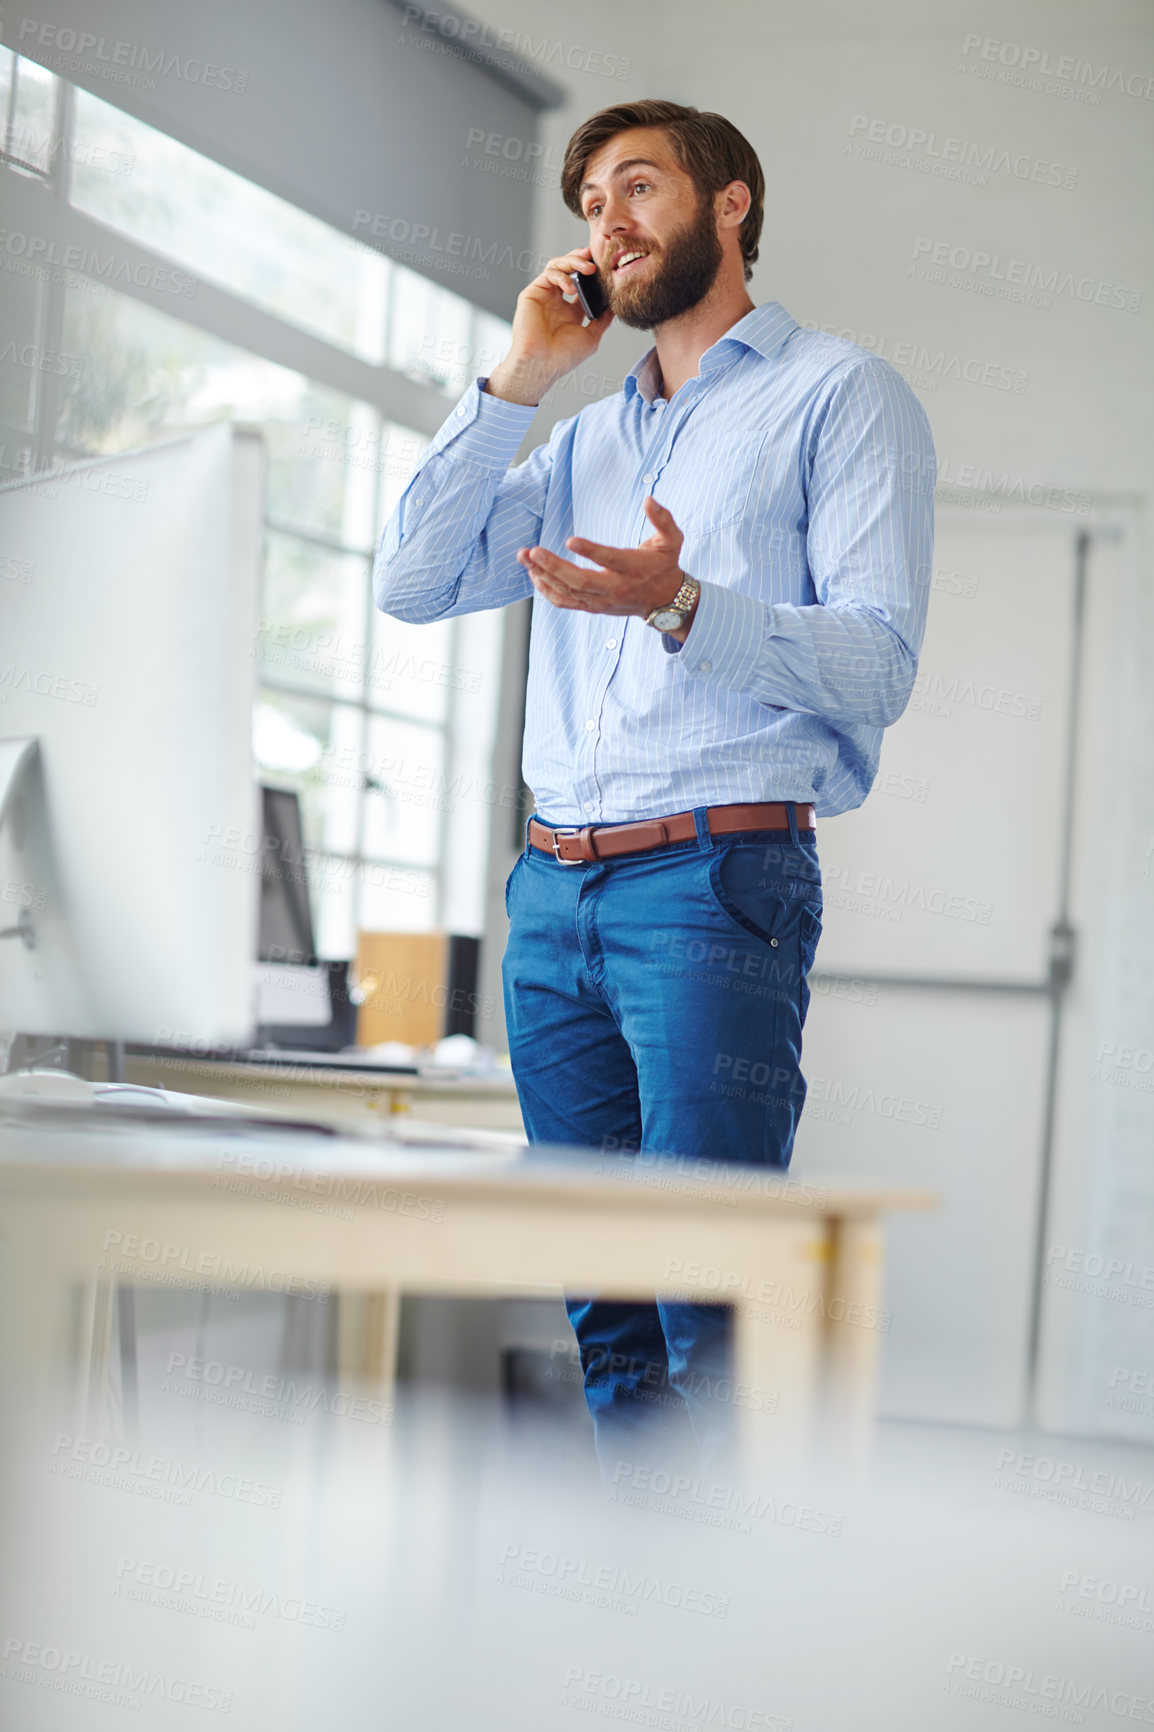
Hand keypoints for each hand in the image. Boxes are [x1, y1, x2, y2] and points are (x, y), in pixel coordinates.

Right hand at [487, 247, 613, 404]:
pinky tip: (571, 288)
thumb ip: (602, 320)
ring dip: (574, 262)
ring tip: (588, 268)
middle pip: (570, 269)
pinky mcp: (532, 293)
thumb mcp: (591, 337)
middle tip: (597, 261)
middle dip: (583, 260)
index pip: (582, 283)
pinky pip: (548, 274)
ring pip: (558, 266)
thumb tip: (615, 307)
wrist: (541, 365)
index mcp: (570, 310)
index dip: (593, 274)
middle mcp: (556, 300)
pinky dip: (561, 276)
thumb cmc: (563, 357)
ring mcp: (544, 296)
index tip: (607, 268)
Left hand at [516, 497, 697, 636]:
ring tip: (524, 558)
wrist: (665, 601)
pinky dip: (547, 591)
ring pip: (568, 592)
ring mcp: (602, 600)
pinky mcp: (593, 607)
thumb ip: (663, 519)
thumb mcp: (671, 540)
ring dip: (543, 576)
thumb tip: (649, 499)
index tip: (570, 540)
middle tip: (533, 552)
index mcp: (633, 568)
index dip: (590, 551)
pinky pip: (566, 603)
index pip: (610, 560)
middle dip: (554, 567)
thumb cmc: (664, 565)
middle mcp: (615, 587)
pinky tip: (534, 576)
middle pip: (581, 581)